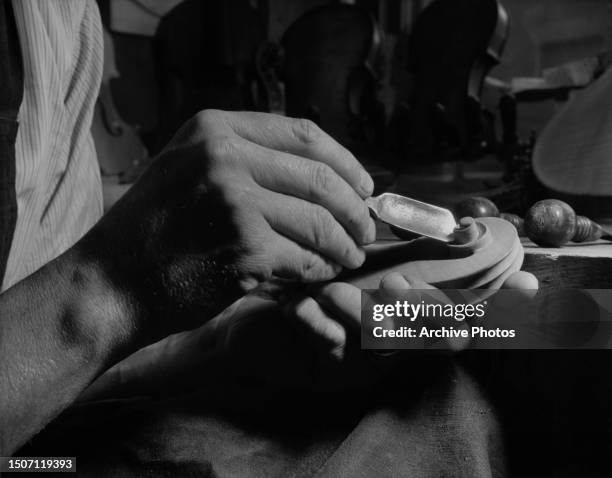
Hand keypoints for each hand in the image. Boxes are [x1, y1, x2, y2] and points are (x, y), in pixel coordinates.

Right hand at [77, 110, 374, 340]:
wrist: (111, 281)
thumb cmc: (155, 228)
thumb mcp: (189, 168)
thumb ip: (246, 158)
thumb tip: (321, 174)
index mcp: (216, 129)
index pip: (304, 135)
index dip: (346, 162)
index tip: (365, 186)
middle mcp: (225, 156)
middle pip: (320, 178)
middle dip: (355, 209)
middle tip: (366, 230)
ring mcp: (235, 201)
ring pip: (319, 221)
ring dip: (344, 244)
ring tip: (350, 257)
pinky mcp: (244, 248)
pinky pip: (304, 258)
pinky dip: (320, 269)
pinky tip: (321, 274)